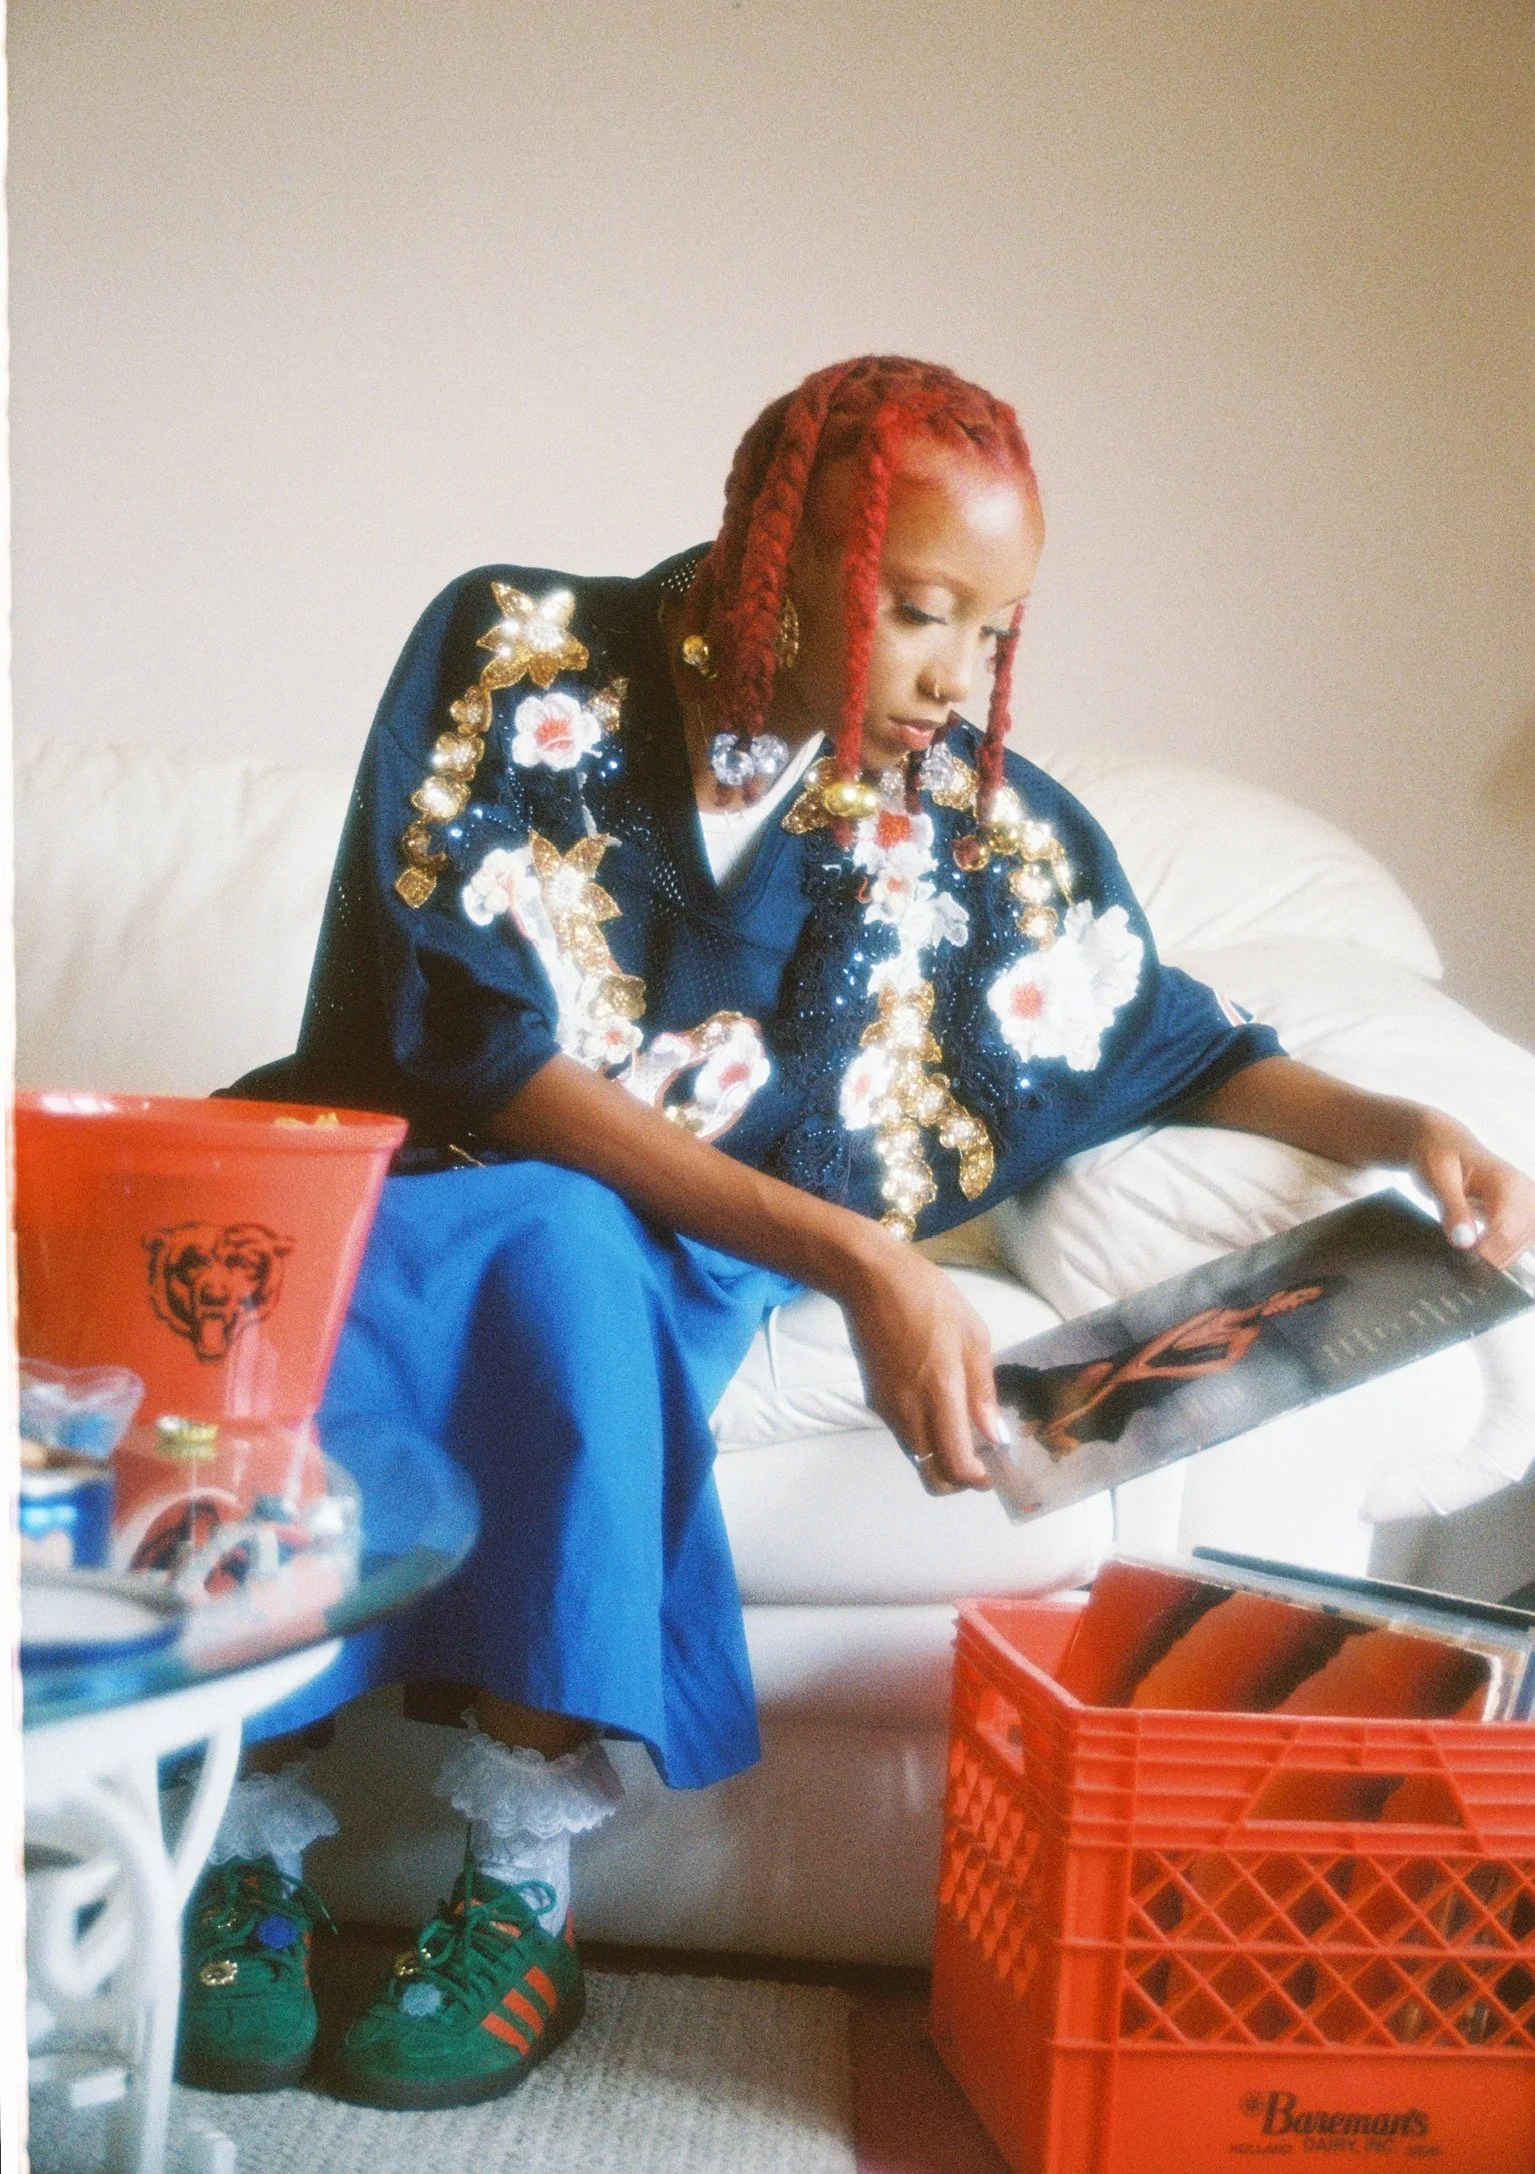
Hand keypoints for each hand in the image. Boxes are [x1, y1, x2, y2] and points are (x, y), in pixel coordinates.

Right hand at [835, 1230, 999, 1491]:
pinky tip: (937, 1406)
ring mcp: (888, 1409)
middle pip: (930, 1475)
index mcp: (941, 1394)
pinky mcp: (875, 1400)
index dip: (976, 1480)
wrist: (871, 1280)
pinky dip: (924, 1436)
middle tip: (978, 1461)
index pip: (955, 1464)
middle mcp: (911, 1411)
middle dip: (956, 1480)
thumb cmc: (930, 1299)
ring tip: (962, 1428)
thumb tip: (995, 1435)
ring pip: (916, 1456)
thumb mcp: (973, 1336)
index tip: (993, 1471)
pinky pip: (904, 1434)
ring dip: (940, 1457)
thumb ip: (983, 1391)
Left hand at [1407, 1110, 1534, 1271]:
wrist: (1442, 1144)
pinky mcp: (1522, 1214)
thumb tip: (1465, 1241)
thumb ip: (1452, 1209)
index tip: (1460, 1256)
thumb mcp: (1437, 1178)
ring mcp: (1527, 1205)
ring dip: (1492, 1255)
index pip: (1506, 1231)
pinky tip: (1478, 1244)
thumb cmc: (1439, 1155)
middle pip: (1514, 1244)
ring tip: (1466, 1241)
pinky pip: (1515, 1244)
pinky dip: (1496, 1251)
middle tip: (1458, 1251)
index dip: (1483, 1252)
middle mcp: (1525, 1193)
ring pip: (1517, 1248)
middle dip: (1487, 1256)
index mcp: (1508, 1183)